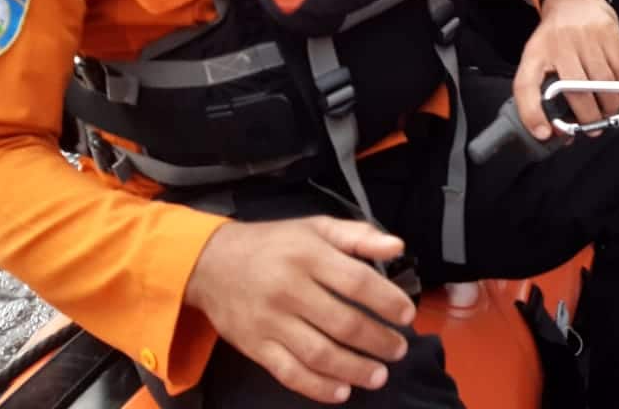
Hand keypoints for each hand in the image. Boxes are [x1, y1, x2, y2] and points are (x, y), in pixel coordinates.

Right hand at [183, 217, 415, 402]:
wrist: (211, 263)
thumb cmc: (275, 244)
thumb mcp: (317, 227)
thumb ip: (359, 236)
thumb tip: (399, 246)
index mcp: (309, 256)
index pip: (357, 282)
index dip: (386, 301)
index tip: (407, 315)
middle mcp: (290, 289)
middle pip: (342, 322)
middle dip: (377, 340)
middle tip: (399, 350)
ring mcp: (271, 322)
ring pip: (319, 353)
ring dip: (354, 369)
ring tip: (379, 375)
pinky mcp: (255, 347)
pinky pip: (289, 372)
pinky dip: (317, 387)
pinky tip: (342, 391)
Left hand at [515, 0, 618, 139]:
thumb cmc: (554, 38)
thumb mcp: (537, 57)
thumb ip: (539, 91)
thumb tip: (552, 131)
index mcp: (535, 53)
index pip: (526, 85)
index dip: (532, 113)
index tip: (545, 134)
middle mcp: (559, 44)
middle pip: (576, 90)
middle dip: (587, 117)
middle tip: (593, 129)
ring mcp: (586, 37)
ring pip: (602, 82)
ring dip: (608, 106)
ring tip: (609, 116)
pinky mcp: (609, 32)